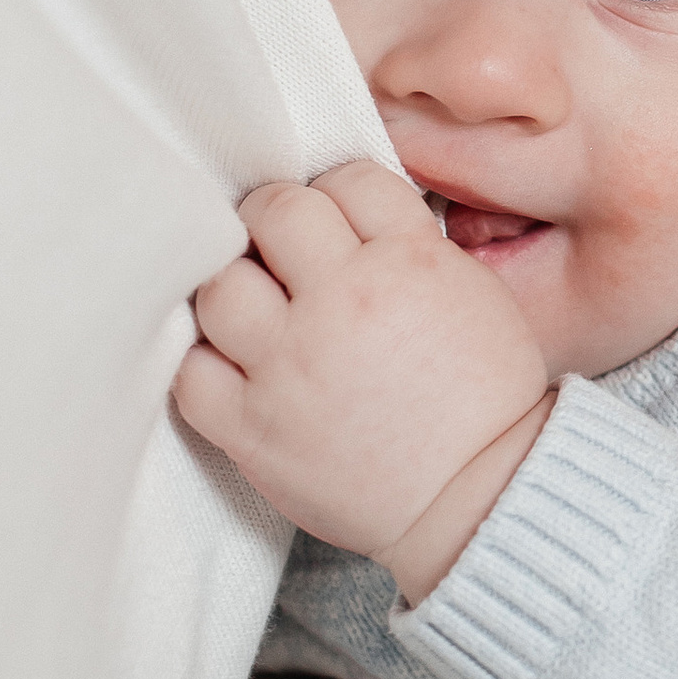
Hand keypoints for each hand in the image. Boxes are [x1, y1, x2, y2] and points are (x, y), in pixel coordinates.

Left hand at [177, 160, 551, 592]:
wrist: (479, 499)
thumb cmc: (486, 403)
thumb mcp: (475, 294)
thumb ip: (411, 247)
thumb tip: (352, 221)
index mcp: (409, 260)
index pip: (346, 179)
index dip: (336, 195)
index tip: (334, 222)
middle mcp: (343, 301)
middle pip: (273, 212)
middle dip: (273, 222)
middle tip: (278, 250)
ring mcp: (290, 364)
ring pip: (219, 285)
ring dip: (232, 289)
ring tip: (253, 310)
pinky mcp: (254, 427)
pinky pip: (191, 372)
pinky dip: (204, 364)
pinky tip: (232, 367)